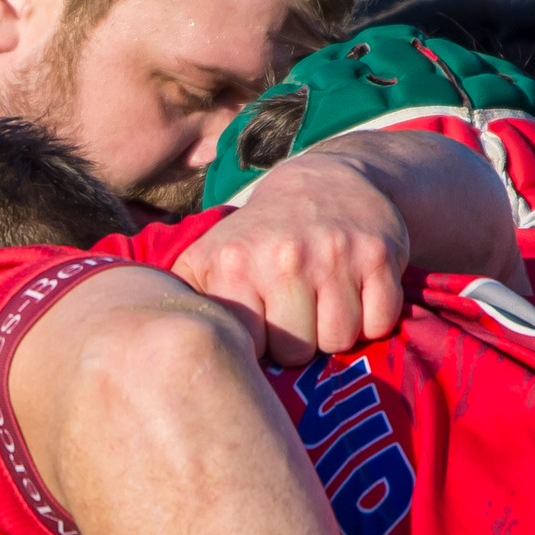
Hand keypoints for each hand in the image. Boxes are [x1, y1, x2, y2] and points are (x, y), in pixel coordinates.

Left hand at [171, 151, 407, 366]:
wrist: (326, 181)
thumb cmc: (259, 234)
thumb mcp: (207, 255)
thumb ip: (181, 296)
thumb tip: (153, 343)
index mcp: (233, 262)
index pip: (249, 348)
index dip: (257, 344)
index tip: (260, 322)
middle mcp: (283, 257)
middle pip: (298, 352)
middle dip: (299, 342)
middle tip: (296, 311)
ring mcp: (335, 256)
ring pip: (341, 340)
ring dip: (336, 332)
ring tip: (322, 303)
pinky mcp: (379, 255)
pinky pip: (381, 323)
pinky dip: (373, 319)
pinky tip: (354, 294)